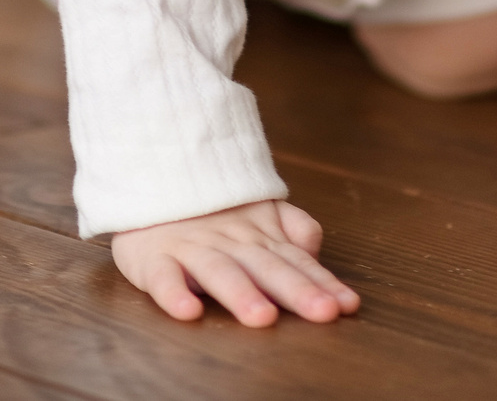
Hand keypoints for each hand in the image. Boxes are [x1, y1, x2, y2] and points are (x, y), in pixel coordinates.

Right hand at [110, 199, 360, 326]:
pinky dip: (173, 293)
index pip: (295, 261)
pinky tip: (188, 312)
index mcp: (257, 235)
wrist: (149, 178)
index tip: (347, 305)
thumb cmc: (209, 209)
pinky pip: (163, 277)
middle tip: (322, 311)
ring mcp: (190, 248)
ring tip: (263, 318)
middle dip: (296, 290)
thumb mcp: (258, 211)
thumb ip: (293, 228)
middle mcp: (229, 241)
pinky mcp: (152, 257)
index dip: (322, 282)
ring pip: (219, 271)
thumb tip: (316, 250)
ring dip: (241, 293)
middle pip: (266, 266)